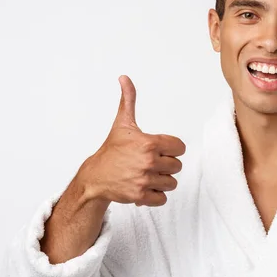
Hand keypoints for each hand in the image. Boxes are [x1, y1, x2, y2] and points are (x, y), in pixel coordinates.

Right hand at [77, 75, 185, 206]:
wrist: (95, 177)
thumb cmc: (112, 149)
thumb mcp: (122, 123)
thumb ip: (129, 100)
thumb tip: (124, 78)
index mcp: (149, 143)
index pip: (180, 148)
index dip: (171, 149)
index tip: (158, 149)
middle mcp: (148, 162)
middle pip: (177, 166)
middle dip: (166, 165)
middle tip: (149, 163)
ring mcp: (144, 180)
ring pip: (172, 183)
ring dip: (162, 181)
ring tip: (147, 175)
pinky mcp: (141, 196)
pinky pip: (163, 198)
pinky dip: (156, 195)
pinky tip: (144, 186)